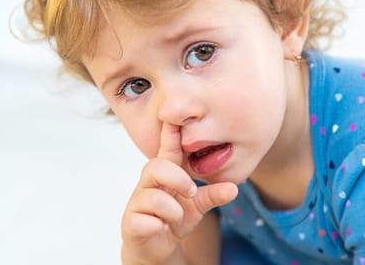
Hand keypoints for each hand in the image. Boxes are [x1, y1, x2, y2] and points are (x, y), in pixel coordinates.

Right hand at [121, 123, 237, 264]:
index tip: (173, 117)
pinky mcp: (130, 222)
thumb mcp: (197, 205)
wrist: (155, 248)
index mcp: (164, 173)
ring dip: (172, 210)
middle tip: (191, 191)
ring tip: (176, 217)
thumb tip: (234, 188)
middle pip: (156, 165)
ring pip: (152, 197)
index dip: (169, 133)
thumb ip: (212, 194)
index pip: (167, 148)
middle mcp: (148, 183)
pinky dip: (156, 226)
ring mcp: (137, 202)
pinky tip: (161, 228)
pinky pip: (142, 220)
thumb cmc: (173, 218)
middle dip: (177, 178)